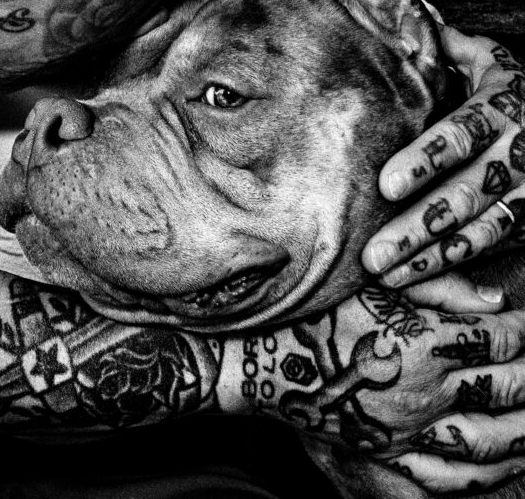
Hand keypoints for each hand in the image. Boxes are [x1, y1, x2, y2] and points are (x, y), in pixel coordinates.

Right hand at [246, 288, 524, 492]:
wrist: (261, 360)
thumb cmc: (312, 313)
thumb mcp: (370, 282)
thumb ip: (435, 285)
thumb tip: (494, 300)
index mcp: (424, 340)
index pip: (499, 338)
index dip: (522, 329)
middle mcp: (426, 389)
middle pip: (507, 389)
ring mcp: (410, 428)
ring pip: (490, 441)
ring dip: (524, 432)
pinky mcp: (389, 453)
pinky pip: (450, 476)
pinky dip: (485, 475)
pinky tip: (501, 466)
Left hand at [362, 28, 524, 286]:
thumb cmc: (515, 91)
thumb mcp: (492, 61)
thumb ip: (451, 49)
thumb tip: (410, 19)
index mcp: (500, 108)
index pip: (460, 136)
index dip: (424, 161)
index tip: (385, 185)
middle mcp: (516, 153)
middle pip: (465, 194)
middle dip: (418, 225)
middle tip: (374, 251)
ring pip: (479, 229)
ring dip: (431, 255)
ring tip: (384, 271)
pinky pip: (493, 245)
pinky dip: (454, 265)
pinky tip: (414, 277)